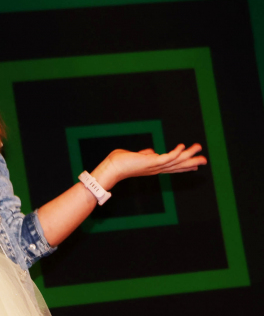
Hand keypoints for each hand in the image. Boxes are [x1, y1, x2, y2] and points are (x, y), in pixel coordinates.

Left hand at [92, 143, 207, 190]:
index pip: (172, 167)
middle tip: (204, 160)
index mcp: (153, 167)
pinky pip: (167, 157)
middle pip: (177, 166)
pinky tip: (182, 146)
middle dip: (191, 162)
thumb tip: (151, 151)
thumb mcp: (136, 156)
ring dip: (188, 155)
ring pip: (176, 161)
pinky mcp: (151, 162)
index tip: (195, 166)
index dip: (184, 166)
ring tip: (198, 148)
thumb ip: (145, 154)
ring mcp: (155, 166)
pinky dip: (176, 153)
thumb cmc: (120, 162)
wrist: (111, 168)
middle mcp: (156, 169)